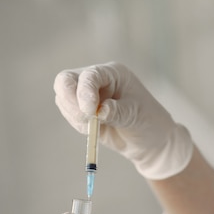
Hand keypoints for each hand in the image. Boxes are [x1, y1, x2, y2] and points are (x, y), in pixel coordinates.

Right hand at [53, 62, 192, 179]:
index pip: (90, 75)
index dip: (85, 92)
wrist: (149, 140)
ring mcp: (86, 94)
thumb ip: (116, 112)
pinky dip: (77, 123)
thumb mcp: (135, 115)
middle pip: (65, 80)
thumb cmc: (148, 121)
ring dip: (75, 115)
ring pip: (64, 99)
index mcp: (113, 73)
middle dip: (71, 101)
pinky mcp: (81, 110)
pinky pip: (69, 113)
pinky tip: (95, 129)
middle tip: (86, 118)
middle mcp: (97, 80)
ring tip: (97, 126)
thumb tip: (99, 111)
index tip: (91, 111)